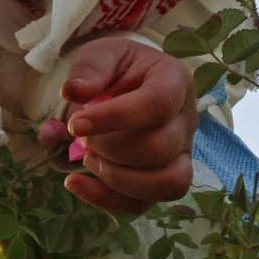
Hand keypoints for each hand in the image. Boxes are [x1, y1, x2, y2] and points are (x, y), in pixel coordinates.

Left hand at [57, 35, 197, 213]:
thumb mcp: (102, 54)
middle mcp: (185, 122)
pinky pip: (144, 204)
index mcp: (174, 82)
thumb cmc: (118, 68)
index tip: (76, 124)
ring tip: (88, 158)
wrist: (129, 84)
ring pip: (167, 184)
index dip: (116, 118)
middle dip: (110, 148)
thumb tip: (73, 92)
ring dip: (117, 178)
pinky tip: (75, 182)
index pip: (157, 104)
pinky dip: (106, 199)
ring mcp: (180, 155)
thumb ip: (89, 69)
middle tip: (81, 136)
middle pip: (160, 149)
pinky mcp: (162, 180)